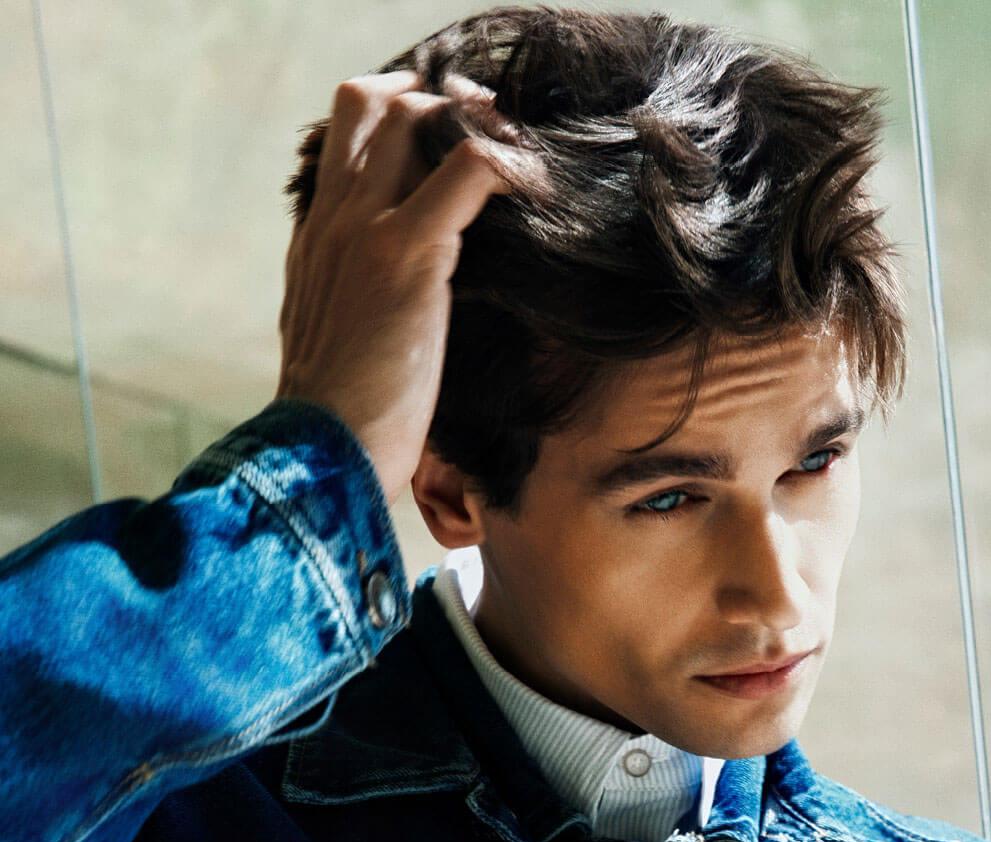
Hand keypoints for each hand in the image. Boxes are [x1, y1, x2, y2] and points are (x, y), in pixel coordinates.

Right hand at [274, 68, 547, 508]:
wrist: (318, 457)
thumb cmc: (339, 427)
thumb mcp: (339, 352)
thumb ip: (360, 311)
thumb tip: (402, 319)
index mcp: (314, 240)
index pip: (346, 138)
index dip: (399, 121)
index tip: (448, 143)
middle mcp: (331, 219)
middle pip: (370, 100)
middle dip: (432, 100)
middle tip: (486, 132)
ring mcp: (365, 228)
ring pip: (415, 115)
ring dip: (475, 122)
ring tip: (520, 155)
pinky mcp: (407, 252)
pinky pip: (470, 169)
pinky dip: (511, 165)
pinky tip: (540, 188)